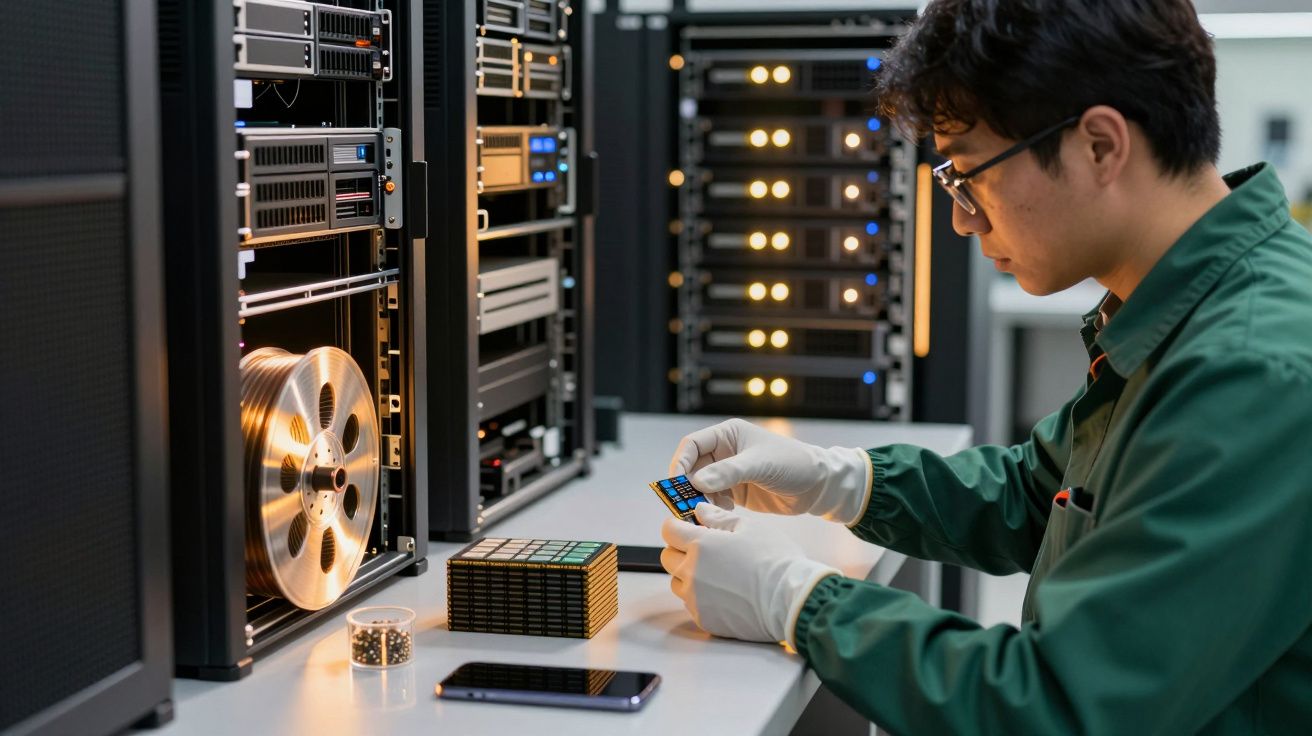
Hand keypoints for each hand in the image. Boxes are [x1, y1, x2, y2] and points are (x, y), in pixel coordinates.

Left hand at [660, 503, 840, 645]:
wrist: (790, 600)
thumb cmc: (774, 560)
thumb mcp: (749, 527)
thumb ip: (718, 517)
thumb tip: (700, 511)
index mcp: (700, 545)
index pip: (669, 530)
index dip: (677, 526)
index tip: (687, 527)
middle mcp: (691, 572)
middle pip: (667, 556)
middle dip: (680, 549)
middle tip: (705, 550)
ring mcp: (695, 598)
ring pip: (678, 582)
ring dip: (689, 575)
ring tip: (718, 574)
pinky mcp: (704, 619)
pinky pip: (692, 604)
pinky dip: (702, 597)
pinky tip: (725, 593)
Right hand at [669, 418, 871, 523]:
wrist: (818, 485)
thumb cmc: (793, 463)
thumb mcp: (759, 465)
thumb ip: (728, 472)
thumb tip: (697, 482)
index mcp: (727, 435)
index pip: (692, 445)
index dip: (681, 462)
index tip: (676, 483)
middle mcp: (725, 452)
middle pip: (692, 468)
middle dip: (687, 486)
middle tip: (685, 504)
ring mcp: (729, 473)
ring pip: (701, 487)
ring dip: (699, 500)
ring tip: (706, 512)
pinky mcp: (736, 492)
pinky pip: (714, 500)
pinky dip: (713, 509)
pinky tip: (725, 515)